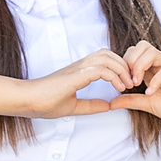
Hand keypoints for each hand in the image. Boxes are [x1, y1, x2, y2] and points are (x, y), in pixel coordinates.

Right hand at [21, 50, 135, 118]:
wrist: (28, 101)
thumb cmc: (45, 102)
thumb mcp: (74, 106)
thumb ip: (92, 105)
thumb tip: (109, 106)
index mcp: (79, 71)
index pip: (104, 60)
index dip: (119, 68)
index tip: (126, 84)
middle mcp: (80, 65)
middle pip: (109, 54)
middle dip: (124, 66)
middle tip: (132, 82)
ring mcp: (78, 68)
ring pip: (107, 58)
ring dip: (122, 70)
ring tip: (128, 85)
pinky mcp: (76, 75)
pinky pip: (101, 69)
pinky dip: (114, 76)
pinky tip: (118, 87)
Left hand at [107, 42, 160, 127]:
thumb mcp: (147, 104)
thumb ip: (130, 101)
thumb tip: (111, 103)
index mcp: (150, 68)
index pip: (132, 52)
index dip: (123, 64)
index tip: (120, 83)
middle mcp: (159, 64)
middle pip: (141, 46)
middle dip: (130, 61)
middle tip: (128, 81)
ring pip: (152, 52)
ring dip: (140, 66)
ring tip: (137, 84)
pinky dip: (155, 81)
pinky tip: (150, 93)